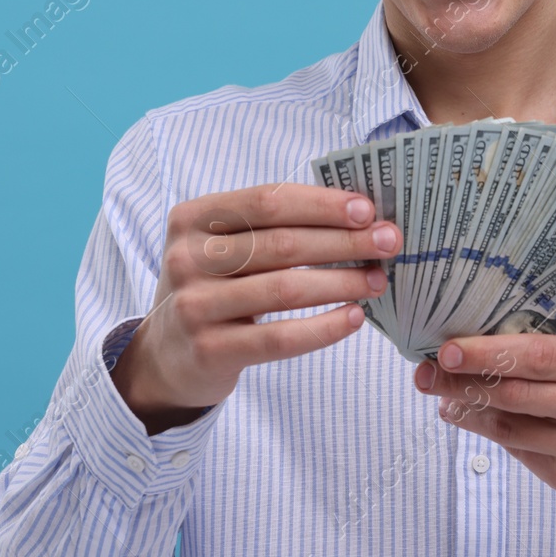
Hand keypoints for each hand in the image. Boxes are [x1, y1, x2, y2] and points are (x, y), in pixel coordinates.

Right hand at [110, 183, 400, 433]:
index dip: (322, 204)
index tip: (368, 210)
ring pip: (285, 289)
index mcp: (193, 217)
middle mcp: (187, 257)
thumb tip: (357, 215)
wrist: (166, 356)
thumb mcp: (223, 246)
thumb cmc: (214, 287)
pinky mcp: (209, 350)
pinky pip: (279, 338)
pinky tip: (353, 318)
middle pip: (282, 243)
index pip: (268, 200)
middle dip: (345, 241)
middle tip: (389, 243)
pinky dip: (323, 328)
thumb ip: (273, 226)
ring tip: (378, 281)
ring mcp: (194, 305)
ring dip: (342, 282)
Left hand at [414, 334, 555, 513]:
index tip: (450, 349)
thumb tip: (484, 343)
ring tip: (441, 394)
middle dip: (465, 381)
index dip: (488, 352)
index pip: (539, 355)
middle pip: (519, 393)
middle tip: (428, 372)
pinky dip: (489, 433)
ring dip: (469, 409)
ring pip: (513, 427)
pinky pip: (520, 452)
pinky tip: (468, 417)